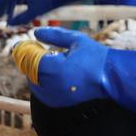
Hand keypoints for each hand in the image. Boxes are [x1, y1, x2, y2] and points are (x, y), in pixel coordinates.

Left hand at [20, 27, 135, 126]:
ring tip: (44, 62)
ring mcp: (55, 95)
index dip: (25, 50)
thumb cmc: (95, 57)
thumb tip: (36, 32)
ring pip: (34, 82)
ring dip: (34, 72)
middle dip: (29, 60)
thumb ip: (54, 35)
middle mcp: (52, 84)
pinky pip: (42, 92)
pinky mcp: (60, 102)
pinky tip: (48, 74)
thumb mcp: (75, 40)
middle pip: (29, 71)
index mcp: (54, 68)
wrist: (111, 78)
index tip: (24, 44)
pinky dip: (40, 83)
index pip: (30, 59)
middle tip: (33, 51)